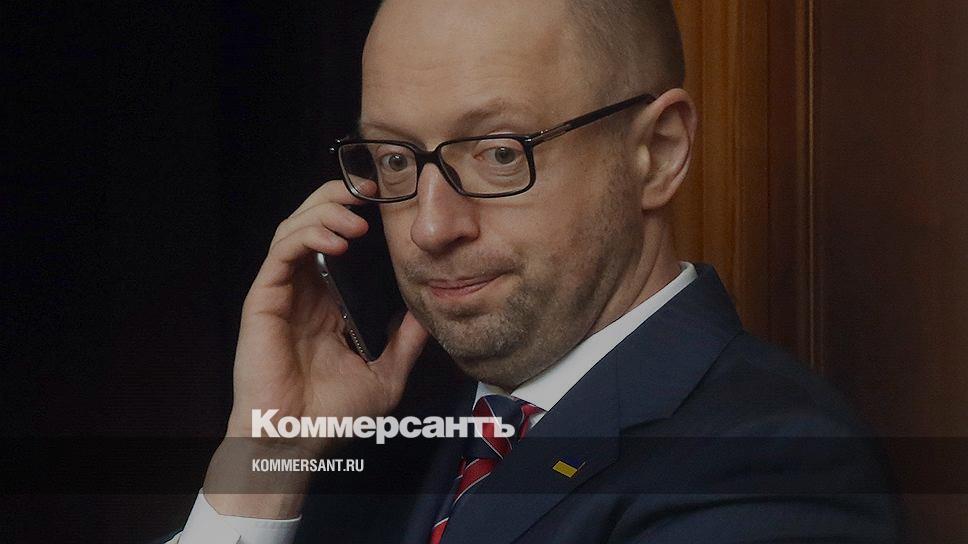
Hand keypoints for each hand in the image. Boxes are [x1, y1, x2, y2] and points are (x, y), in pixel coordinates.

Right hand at [204, 180, 427, 517]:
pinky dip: (307, 235)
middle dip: (337, 198)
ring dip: (324, 212)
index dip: (355, 214)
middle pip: (311, 223)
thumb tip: (429, 312)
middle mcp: (302, 291)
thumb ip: (405, 341)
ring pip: (293, 228)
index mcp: (327, 302)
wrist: (298, 441)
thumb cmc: (333, 415)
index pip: (336, 241)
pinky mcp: (263, 300)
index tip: (387, 201)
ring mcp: (281, 293)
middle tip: (370, 191)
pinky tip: (336, 239)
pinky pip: (280, 253)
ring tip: (356, 218)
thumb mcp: (386, 374)